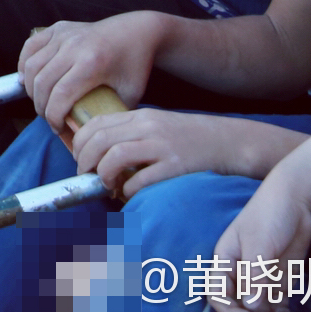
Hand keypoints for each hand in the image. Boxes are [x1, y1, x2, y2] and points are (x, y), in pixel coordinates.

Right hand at [20, 14, 163, 135]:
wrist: (137, 31)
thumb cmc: (134, 65)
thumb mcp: (130, 94)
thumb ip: (110, 114)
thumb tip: (92, 135)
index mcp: (92, 64)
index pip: (60, 95)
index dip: (53, 117)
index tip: (57, 128)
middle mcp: (74, 46)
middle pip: (43, 82)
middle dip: (41, 107)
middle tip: (49, 118)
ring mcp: (64, 35)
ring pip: (32, 65)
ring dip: (31, 88)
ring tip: (40, 101)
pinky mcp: (58, 28)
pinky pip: (30, 46)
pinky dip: (24, 65)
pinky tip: (29, 79)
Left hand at [69, 107, 246, 198]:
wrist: (231, 142)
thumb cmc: (191, 139)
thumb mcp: (158, 127)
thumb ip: (131, 134)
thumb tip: (99, 153)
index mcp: (141, 117)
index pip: (96, 123)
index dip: (79, 143)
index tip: (79, 158)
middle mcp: (149, 127)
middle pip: (99, 139)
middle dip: (84, 161)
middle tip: (86, 176)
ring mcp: (163, 146)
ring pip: (114, 156)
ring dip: (103, 174)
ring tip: (105, 185)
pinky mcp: (176, 166)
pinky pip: (141, 179)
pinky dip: (128, 190)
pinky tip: (129, 194)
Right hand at [211, 174, 310, 311]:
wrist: (297, 199)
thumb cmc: (269, 214)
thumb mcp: (259, 244)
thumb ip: (255, 276)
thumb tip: (251, 306)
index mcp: (226, 260)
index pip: (218, 293)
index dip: (230, 310)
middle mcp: (240, 273)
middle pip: (239, 306)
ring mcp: (260, 278)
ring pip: (258, 311)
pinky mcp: (278, 281)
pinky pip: (276, 307)